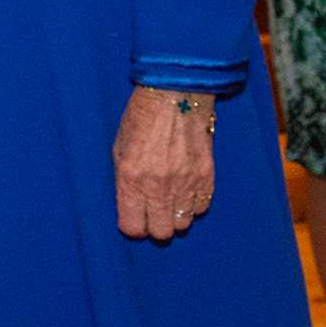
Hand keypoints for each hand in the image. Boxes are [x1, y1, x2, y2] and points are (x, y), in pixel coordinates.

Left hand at [112, 87, 215, 240]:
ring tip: (171, 199)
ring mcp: (184, 183)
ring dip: (176, 216)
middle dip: (155, 225)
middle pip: (161, 232)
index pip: (133, 228)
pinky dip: (194, 203)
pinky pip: (201, 207)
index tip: (134, 217)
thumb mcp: (119, 148)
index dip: (132, 225)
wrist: (175, 94)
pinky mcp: (206, 176)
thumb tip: (131, 204)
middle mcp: (158, 186)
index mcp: (130, 179)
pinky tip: (187, 189)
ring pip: (183, 224)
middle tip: (154, 211)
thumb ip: (124, 181)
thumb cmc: (142, 118)